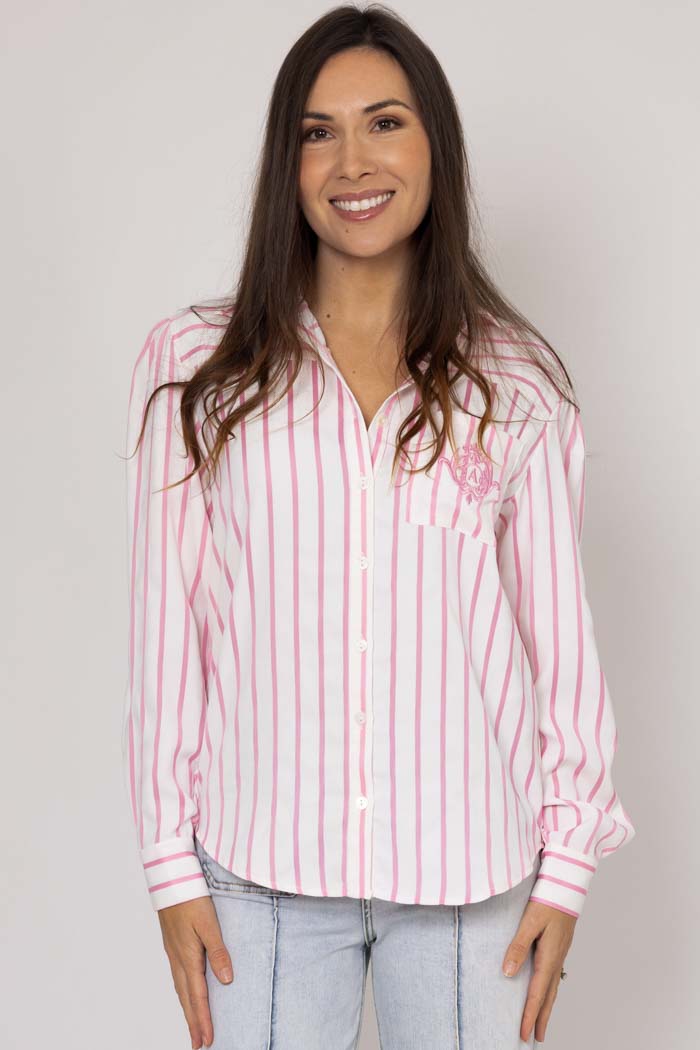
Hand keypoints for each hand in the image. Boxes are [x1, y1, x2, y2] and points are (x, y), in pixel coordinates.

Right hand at [158, 896, 233, 1048]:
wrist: (170, 879)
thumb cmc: (191, 898)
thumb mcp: (208, 923)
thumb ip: (218, 950)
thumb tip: (226, 979)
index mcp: (188, 957)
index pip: (198, 996)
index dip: (203, 1019)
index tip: (207, 1040)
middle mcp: (178, 959)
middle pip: (187, 998)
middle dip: (194, 1022)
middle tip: (199, 1044)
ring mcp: (174, 952)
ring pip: (181, 989)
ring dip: (188, 1010)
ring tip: (193, 1026)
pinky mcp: (173, 945)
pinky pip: (178, 977)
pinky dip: (183, 993)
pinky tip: (186, 994)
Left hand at [501, 900, 576, 1043]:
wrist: (566, 886)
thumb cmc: (547, 901)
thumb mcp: (530, 922)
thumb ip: (517, 947)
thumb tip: (507, 973)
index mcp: (548, 957)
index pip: (536, 993)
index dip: (530, 1015)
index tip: (524, 1033)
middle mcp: (556, 959)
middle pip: (548, 996)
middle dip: (541, 1018)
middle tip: (536, 1038)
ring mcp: (560, 954)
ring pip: (553, 987)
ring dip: (546, 1007)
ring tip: (541, 1022)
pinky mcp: (559, 948)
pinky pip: (554, 976)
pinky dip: (549, 990)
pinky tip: (545, 991)